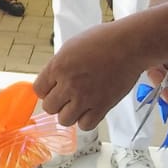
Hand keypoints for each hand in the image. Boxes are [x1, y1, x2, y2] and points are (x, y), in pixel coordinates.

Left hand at [32, 22, 148, 129]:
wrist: (129, 46)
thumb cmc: (103, 41)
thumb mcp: (71, 47)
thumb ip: (59, 66)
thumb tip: (52, 80)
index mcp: (58, 66)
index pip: (38, 90)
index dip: (46, 90)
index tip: (54, 88)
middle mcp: (69, 84)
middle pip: (49, 108)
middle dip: (57, 102)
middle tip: (68, 97)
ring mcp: (85, 97)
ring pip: (64, 120)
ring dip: (70, 114)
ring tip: (79, 104)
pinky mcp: (102, 106)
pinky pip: (85, 126)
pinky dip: (86, 121)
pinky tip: (90, 110)